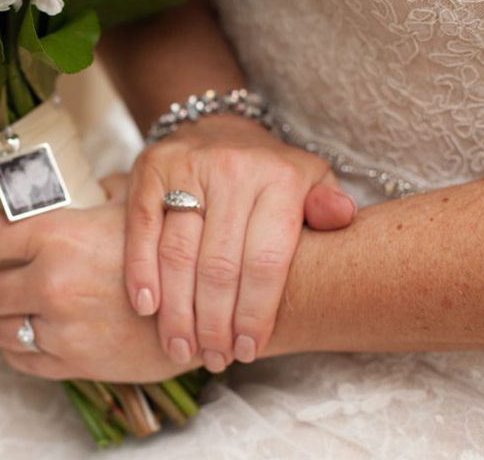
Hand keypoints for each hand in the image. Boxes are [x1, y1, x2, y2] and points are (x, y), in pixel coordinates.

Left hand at [0, 200, 200, 382]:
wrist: (209, 309)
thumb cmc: (171, 250)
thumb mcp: (131, 209)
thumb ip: (95, 194)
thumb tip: (85, 182)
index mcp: (56, 236)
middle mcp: (49, 283)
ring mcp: (59, 328)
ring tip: (3, 308)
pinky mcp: (73, 362)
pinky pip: (21, 358)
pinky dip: (16, 346)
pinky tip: (27, 333)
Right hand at [125, 115, 355, 372]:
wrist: (217, 126)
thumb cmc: (267, 172)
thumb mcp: (310, 182)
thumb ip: (328, 205)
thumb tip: (343, 217)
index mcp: (280, 179)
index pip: (266, 261)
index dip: (255, 313)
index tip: (248, 350)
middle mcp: (233, 170)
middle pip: (219, 265)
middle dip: (214, 322)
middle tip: (213, 357)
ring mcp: (186, 168)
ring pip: (178, 253)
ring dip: (177, 310)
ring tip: (180, 348)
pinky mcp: (149, 170)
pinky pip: (142, 229)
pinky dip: (141, 272)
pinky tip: (147, 309)